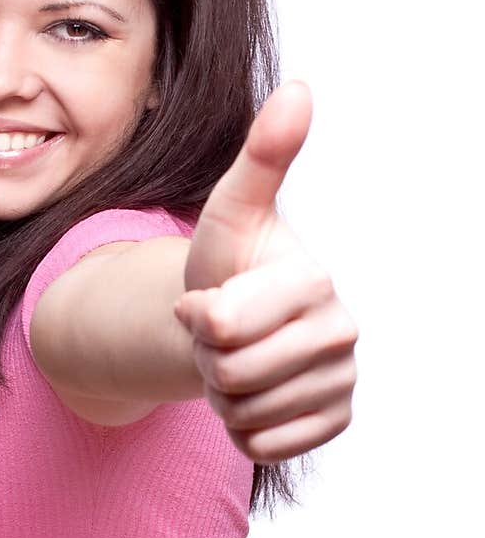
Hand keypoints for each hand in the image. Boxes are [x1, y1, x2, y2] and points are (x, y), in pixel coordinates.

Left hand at [173, 80, 358, 463]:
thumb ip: (261, 157)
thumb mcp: (229, 210)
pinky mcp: (334, 422)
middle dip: (208, 360)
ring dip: (222, 395)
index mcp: (315, 283)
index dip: (195, 320)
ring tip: (237, 360)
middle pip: (231, 375)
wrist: (233, 324)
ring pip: (244, 414)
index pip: (220, 327)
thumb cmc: (229, 264)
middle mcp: (342, 334)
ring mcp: (342, 382)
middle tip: (221, 337)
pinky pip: (262, 447)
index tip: (206, 302)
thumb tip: (298, 89)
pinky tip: (254, 394)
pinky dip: (243, 429)